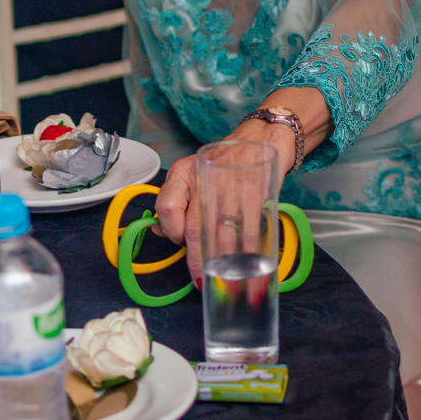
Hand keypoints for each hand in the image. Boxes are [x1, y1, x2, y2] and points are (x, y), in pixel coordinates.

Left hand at [152, 118, 296, 285]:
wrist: (261, 137)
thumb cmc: (224, 160)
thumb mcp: (193, 173)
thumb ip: (175, 202)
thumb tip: (159, 231)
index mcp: (184, 172)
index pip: (166, 207)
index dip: (171, 232)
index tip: (180, 246)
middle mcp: (205, 179)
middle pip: (195, 227)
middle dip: (197, 260)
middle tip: (201, 280)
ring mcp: (232, 187)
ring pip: (222, 234)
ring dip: (223, 263)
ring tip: (225, 283)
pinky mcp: (256, 193)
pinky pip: (250, 230)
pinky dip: (250, 254)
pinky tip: (250, 268)